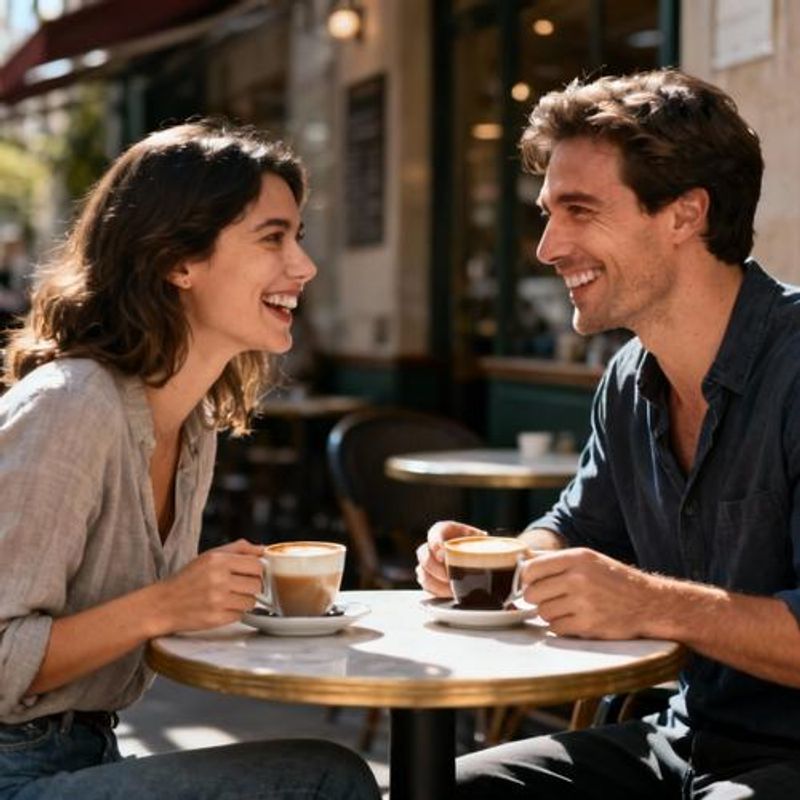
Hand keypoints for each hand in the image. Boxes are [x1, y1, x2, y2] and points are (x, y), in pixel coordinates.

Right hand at [154, 539, 264, 633]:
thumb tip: (264, 549)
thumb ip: (239, 549)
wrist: (162, 604)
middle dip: (252, 586)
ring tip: (229, 597)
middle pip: (257, 584)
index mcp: (218, 560)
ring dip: (244, 600)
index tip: (250, 573)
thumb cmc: (188, 578)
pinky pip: (240, 615)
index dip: (257, 570)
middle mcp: (219, 579)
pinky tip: (221, 607)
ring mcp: (217, 600)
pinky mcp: (216, 618)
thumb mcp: (210, 556)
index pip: (257, 565)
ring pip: (251, 602)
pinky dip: (234, 612)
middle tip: (239, 586)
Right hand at [415, 521, 485, 596]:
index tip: (443, 551)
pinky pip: (426, 586)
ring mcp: (432, 563)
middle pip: (423, 553)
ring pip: (422, 571)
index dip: (436, 541)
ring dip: (435, 582)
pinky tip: (448, 593)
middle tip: (448, 575)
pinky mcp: (433, 579)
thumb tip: (500, 553)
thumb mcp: (487, 544)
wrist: (487, 563)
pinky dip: (435, 591)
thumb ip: (487, 546)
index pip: (437, 531)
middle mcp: (437, 546)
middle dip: (434, 567)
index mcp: (449, 532)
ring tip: (452, 589)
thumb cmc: (486, 550)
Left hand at [521, 547, 657, 638]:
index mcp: (577, 558)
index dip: (527, 578)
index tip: (531, 583)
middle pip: (533, 593)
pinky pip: (556, 628)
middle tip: (547, 599)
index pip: (532, 568)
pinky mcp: (588, 625)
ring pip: (543, 612)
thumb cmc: (614, 580)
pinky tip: (572, 620)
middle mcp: (578, 578)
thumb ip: (559, 562)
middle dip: (536, 598)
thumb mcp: (589, 560)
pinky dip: (560, 626)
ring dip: (549, 613)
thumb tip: (524, 567)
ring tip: (564, 609)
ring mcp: (583, 602)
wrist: (648, 603)